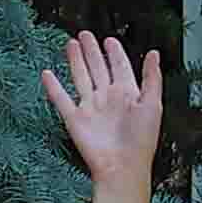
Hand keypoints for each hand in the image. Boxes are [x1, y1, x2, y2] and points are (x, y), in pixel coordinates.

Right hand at [39, 35, 171, 189]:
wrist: (122, 167)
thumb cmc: (141, 141)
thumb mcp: (152, 105)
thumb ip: (152, 78)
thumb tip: (154, 53)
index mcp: (127, 94)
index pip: (120, 67)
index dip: (115, 53)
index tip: (109, 40)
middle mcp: (108, 98)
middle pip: (97, 68)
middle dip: (92, 51)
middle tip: (85, 34)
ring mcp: (90, 108)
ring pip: (80, 77)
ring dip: (75, 61)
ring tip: (71, 44)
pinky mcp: (74, 119)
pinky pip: (61, 99)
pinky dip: (53, 86)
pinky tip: (47, 73)